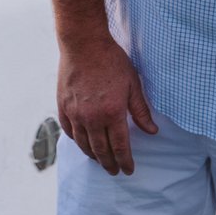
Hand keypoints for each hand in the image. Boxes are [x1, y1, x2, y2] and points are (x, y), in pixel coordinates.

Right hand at [56, 32, 157, 175]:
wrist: (84, 43)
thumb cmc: (111, 60)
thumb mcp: (132, 83)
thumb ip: (140, 110)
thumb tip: (152, 131)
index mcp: (112, 113)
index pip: (119, 146)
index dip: (125, 161)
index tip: (128, 170)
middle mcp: (92, 117)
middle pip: (101, 150)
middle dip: (109, 164)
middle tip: (114, 171)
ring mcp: (75, 112)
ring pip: (84, 144)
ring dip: (93, 156)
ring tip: (100, 161)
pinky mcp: (63, 105)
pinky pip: (69, 130)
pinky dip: (77, 140)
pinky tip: (82, 143)